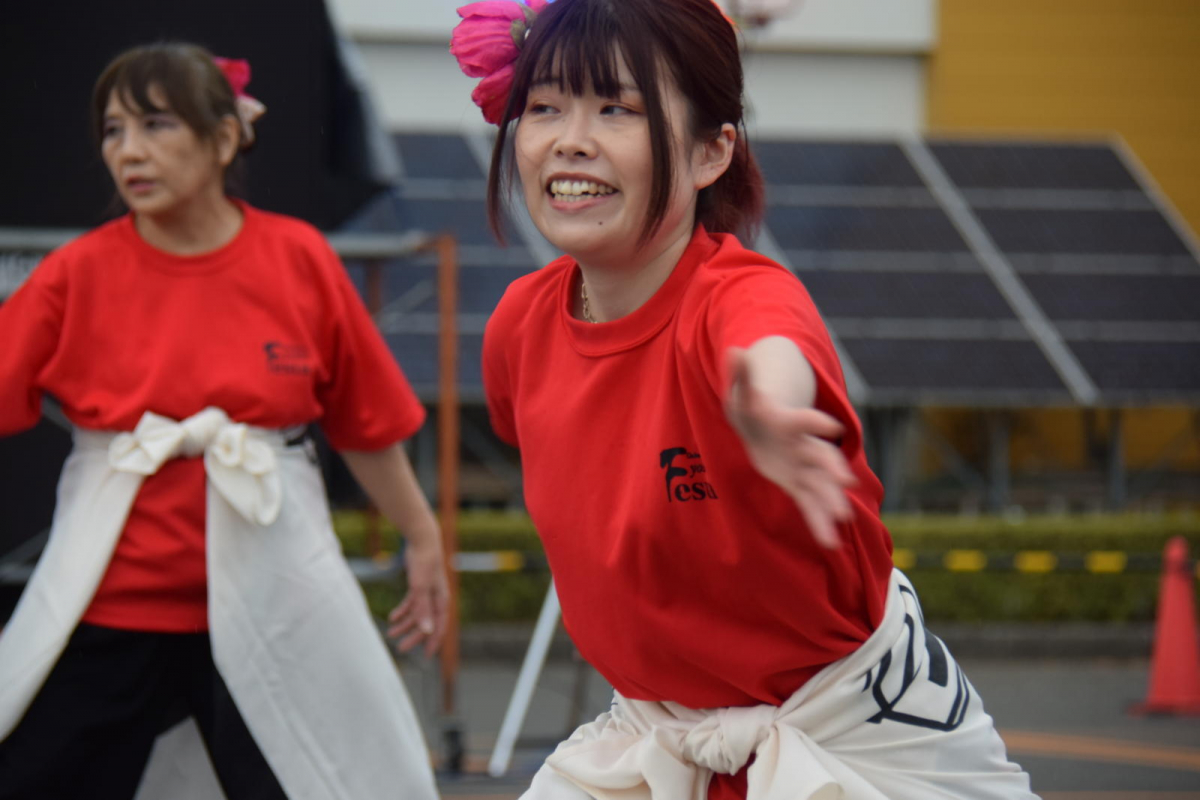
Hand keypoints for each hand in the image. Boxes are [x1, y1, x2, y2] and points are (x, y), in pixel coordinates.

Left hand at [387, 538, 449, 656]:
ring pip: (417, 614)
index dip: (433, 642)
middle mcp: (436, 598)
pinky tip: (392, 617)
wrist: (422, 541)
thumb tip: (427, 631)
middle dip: (414, 636)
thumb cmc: (425, 563)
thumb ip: (423, 610)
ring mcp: (427, 592)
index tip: (427, 656)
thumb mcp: (421, 589)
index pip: (439, 626)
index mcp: (441, 601)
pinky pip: (411, 603)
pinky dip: (402, 610)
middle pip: (426, 622)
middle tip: (401, 649)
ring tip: (391, 634)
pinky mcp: (419, 585)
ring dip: (405, 624)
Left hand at [725, 347, 855, 547]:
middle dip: (832, 469)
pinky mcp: (797, 483)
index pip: (803, 420)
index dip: (815, 422)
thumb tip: (734, 349)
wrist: (764, 422)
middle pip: (820, 456)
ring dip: (830, 501)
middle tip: (845, 483)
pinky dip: (818, 523)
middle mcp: (802, 445)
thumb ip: (741, 373)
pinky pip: (809, 505)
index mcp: (788, 421)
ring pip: (820, 485)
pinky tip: (829, 543)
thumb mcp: (742, 390)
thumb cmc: (752, 404)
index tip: (831, 427)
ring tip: (842, 520)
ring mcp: (803, 466)